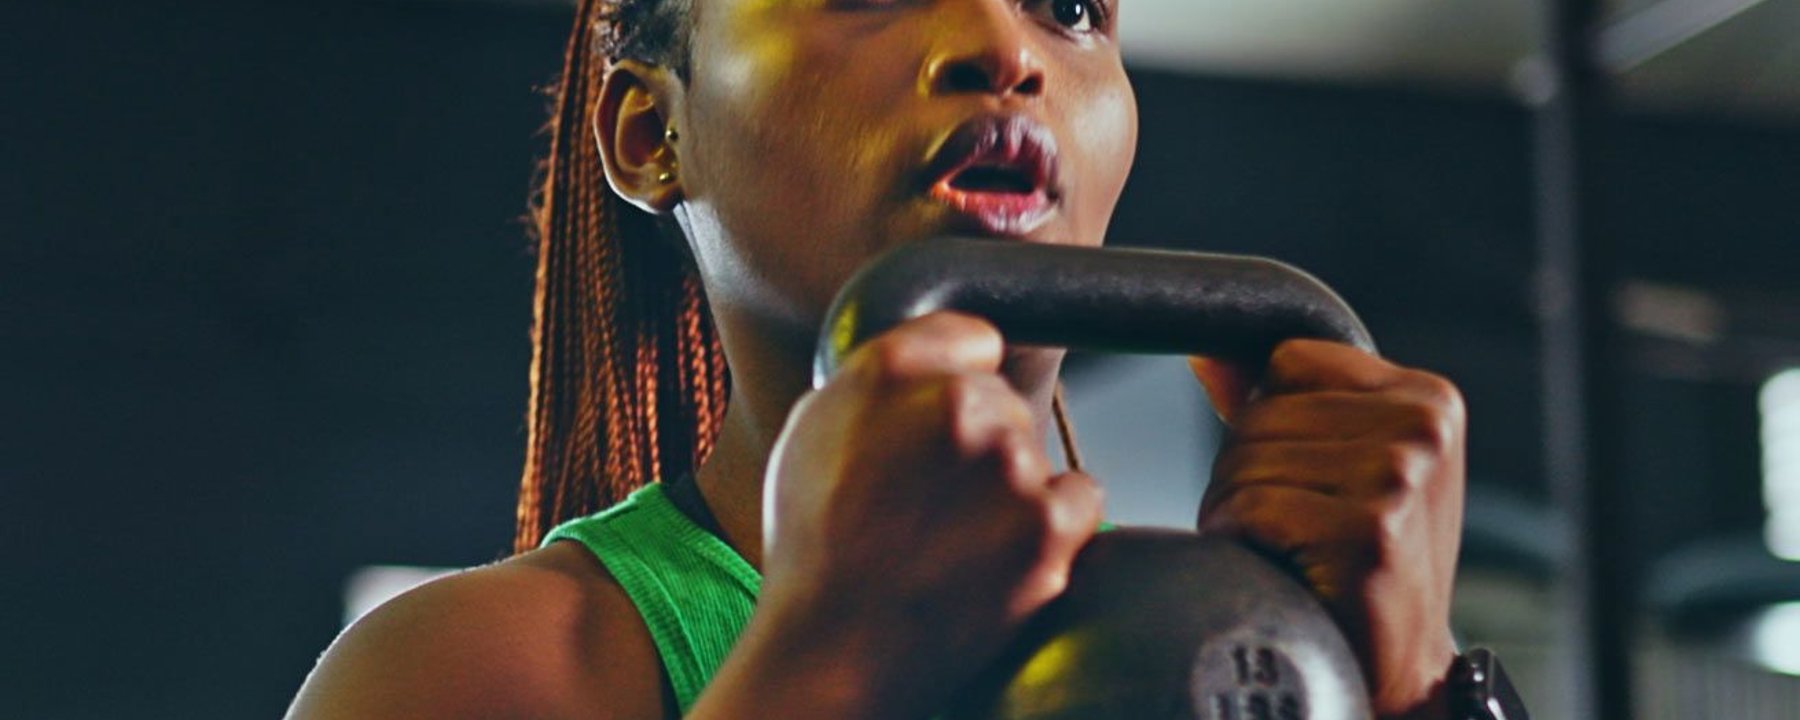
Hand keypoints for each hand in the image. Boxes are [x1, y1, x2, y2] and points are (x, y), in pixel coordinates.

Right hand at [730, 312, 1103, 719]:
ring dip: (1010, 485)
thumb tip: (931, 354)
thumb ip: (876, 376)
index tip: (943, 419)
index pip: (972, 339)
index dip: (958, 378)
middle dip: (981, 440)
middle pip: (1004, 400)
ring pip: (1035, 451)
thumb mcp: (812, 429)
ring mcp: (1011, 467)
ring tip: (955, 536)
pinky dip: (1055, 522)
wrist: (833, 649)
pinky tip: (1000, 551)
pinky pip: (1080, 496)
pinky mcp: (1048, 528)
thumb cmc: (815, 545)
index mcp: (894, 371)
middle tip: (935, 497)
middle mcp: (959, 408)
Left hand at [1192, 340, 1463, 717]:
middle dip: (1246, 471)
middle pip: (1262, 412)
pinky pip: (1253, 507)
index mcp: (1428, 396)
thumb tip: (1206, 353)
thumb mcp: (1343, 462)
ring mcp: (1400, 477)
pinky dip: (1241, 539)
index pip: (1289, 360)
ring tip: (1282, 547)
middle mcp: (1424, 427)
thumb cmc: (1365, 559)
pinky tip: (1278, 567)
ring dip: (1236, 509)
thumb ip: (1281, 400)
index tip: (1301, 473)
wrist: (1400, 662)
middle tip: (1285, 525)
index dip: (1268, 417)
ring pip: (1248, 459)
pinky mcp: (1369, 530)